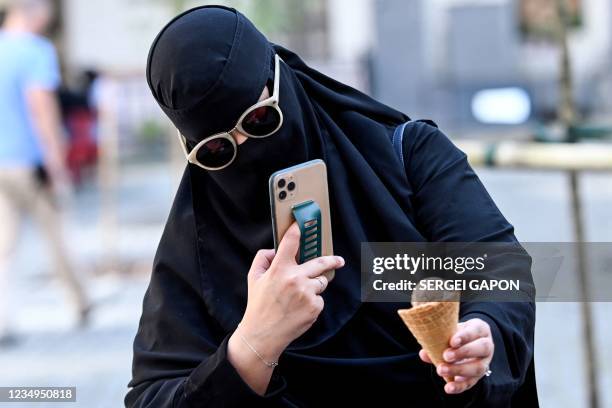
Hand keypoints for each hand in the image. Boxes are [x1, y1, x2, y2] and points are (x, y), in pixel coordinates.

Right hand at [236, 222, 344, 360]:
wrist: (263, 335)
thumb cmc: (258, 305)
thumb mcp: (254, 278)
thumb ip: (263, 258)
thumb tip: (276, 250)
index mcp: (279, 269)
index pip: (290, 243)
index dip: (298, 229)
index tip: (304, 222)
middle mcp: (295, 279)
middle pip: (321, 262)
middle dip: (333, 259)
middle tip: (339, 259)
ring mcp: (307, 293)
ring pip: (321, 282)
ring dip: (315, 285)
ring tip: (300, 295)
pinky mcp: (315, 307)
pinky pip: (319, 298)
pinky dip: (312, 301)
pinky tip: (299, 308)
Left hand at [419, 318, 493, 394]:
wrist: (466, 344)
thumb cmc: (455, 334)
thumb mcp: (448, 333)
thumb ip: (438, 340)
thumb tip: (424, 354)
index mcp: (480, 329)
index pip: (476, 330)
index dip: (465, 336)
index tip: (452, 341)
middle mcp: (487, 345)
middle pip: (482, 348)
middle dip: (463, 353)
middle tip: (446, 356)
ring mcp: (485, 362)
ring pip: (478, 368)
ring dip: (459, 370)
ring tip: (441, 370)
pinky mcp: (478, 376)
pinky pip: (471, 382)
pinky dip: (459, 386)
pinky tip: (448, 388)